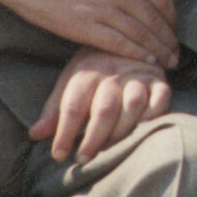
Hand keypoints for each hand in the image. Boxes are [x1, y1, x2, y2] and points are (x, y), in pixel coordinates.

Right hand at [0, 0, 178, 68]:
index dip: (172, 19)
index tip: (174, 31)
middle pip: (156, 19)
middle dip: (169, 40)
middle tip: (177, 55)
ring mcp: (103, 8)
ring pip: (142, 33)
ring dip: (159, 51)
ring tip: (168, 64)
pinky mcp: (85, 26)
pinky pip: (120, 43)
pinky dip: (137, 54)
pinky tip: (147, 63)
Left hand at [28, 47, 174, 163]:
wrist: (126, 38)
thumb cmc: (93, 68)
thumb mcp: (69, 82)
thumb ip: (54, 110)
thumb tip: (35, 134)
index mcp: (86, 72)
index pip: (73, 105)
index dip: (65, 132)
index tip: (59, 154)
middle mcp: (113, 73)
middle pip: (104, 108)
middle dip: (93, 137)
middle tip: (84, 158)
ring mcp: (138, 76)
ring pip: (134, 104)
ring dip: (122, 130)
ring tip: (110, 149)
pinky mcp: (160, 80)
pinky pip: (161, 98)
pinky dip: (154, 115)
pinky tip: (142, 129)